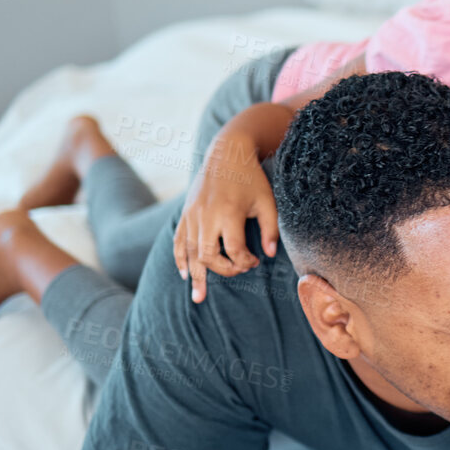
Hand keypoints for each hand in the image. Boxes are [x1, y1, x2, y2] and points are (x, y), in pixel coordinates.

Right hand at [172, 129, 277, 302]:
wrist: (226, 153)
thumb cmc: (251, 179)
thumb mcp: (267, 202)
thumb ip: (271, 230)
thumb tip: (269, 256)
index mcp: (229, 214)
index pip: (233, 250)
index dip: (245, 262)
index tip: (256, 260)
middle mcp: (207, 216)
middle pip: (208, 255)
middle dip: (223, 270)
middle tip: (238, 271)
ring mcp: (193, 215)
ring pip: (189, 251)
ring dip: (196, 275)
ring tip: (198, 297)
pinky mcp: (186, 213)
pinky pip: (178, 240)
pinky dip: (180, 258)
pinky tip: (185, 274)